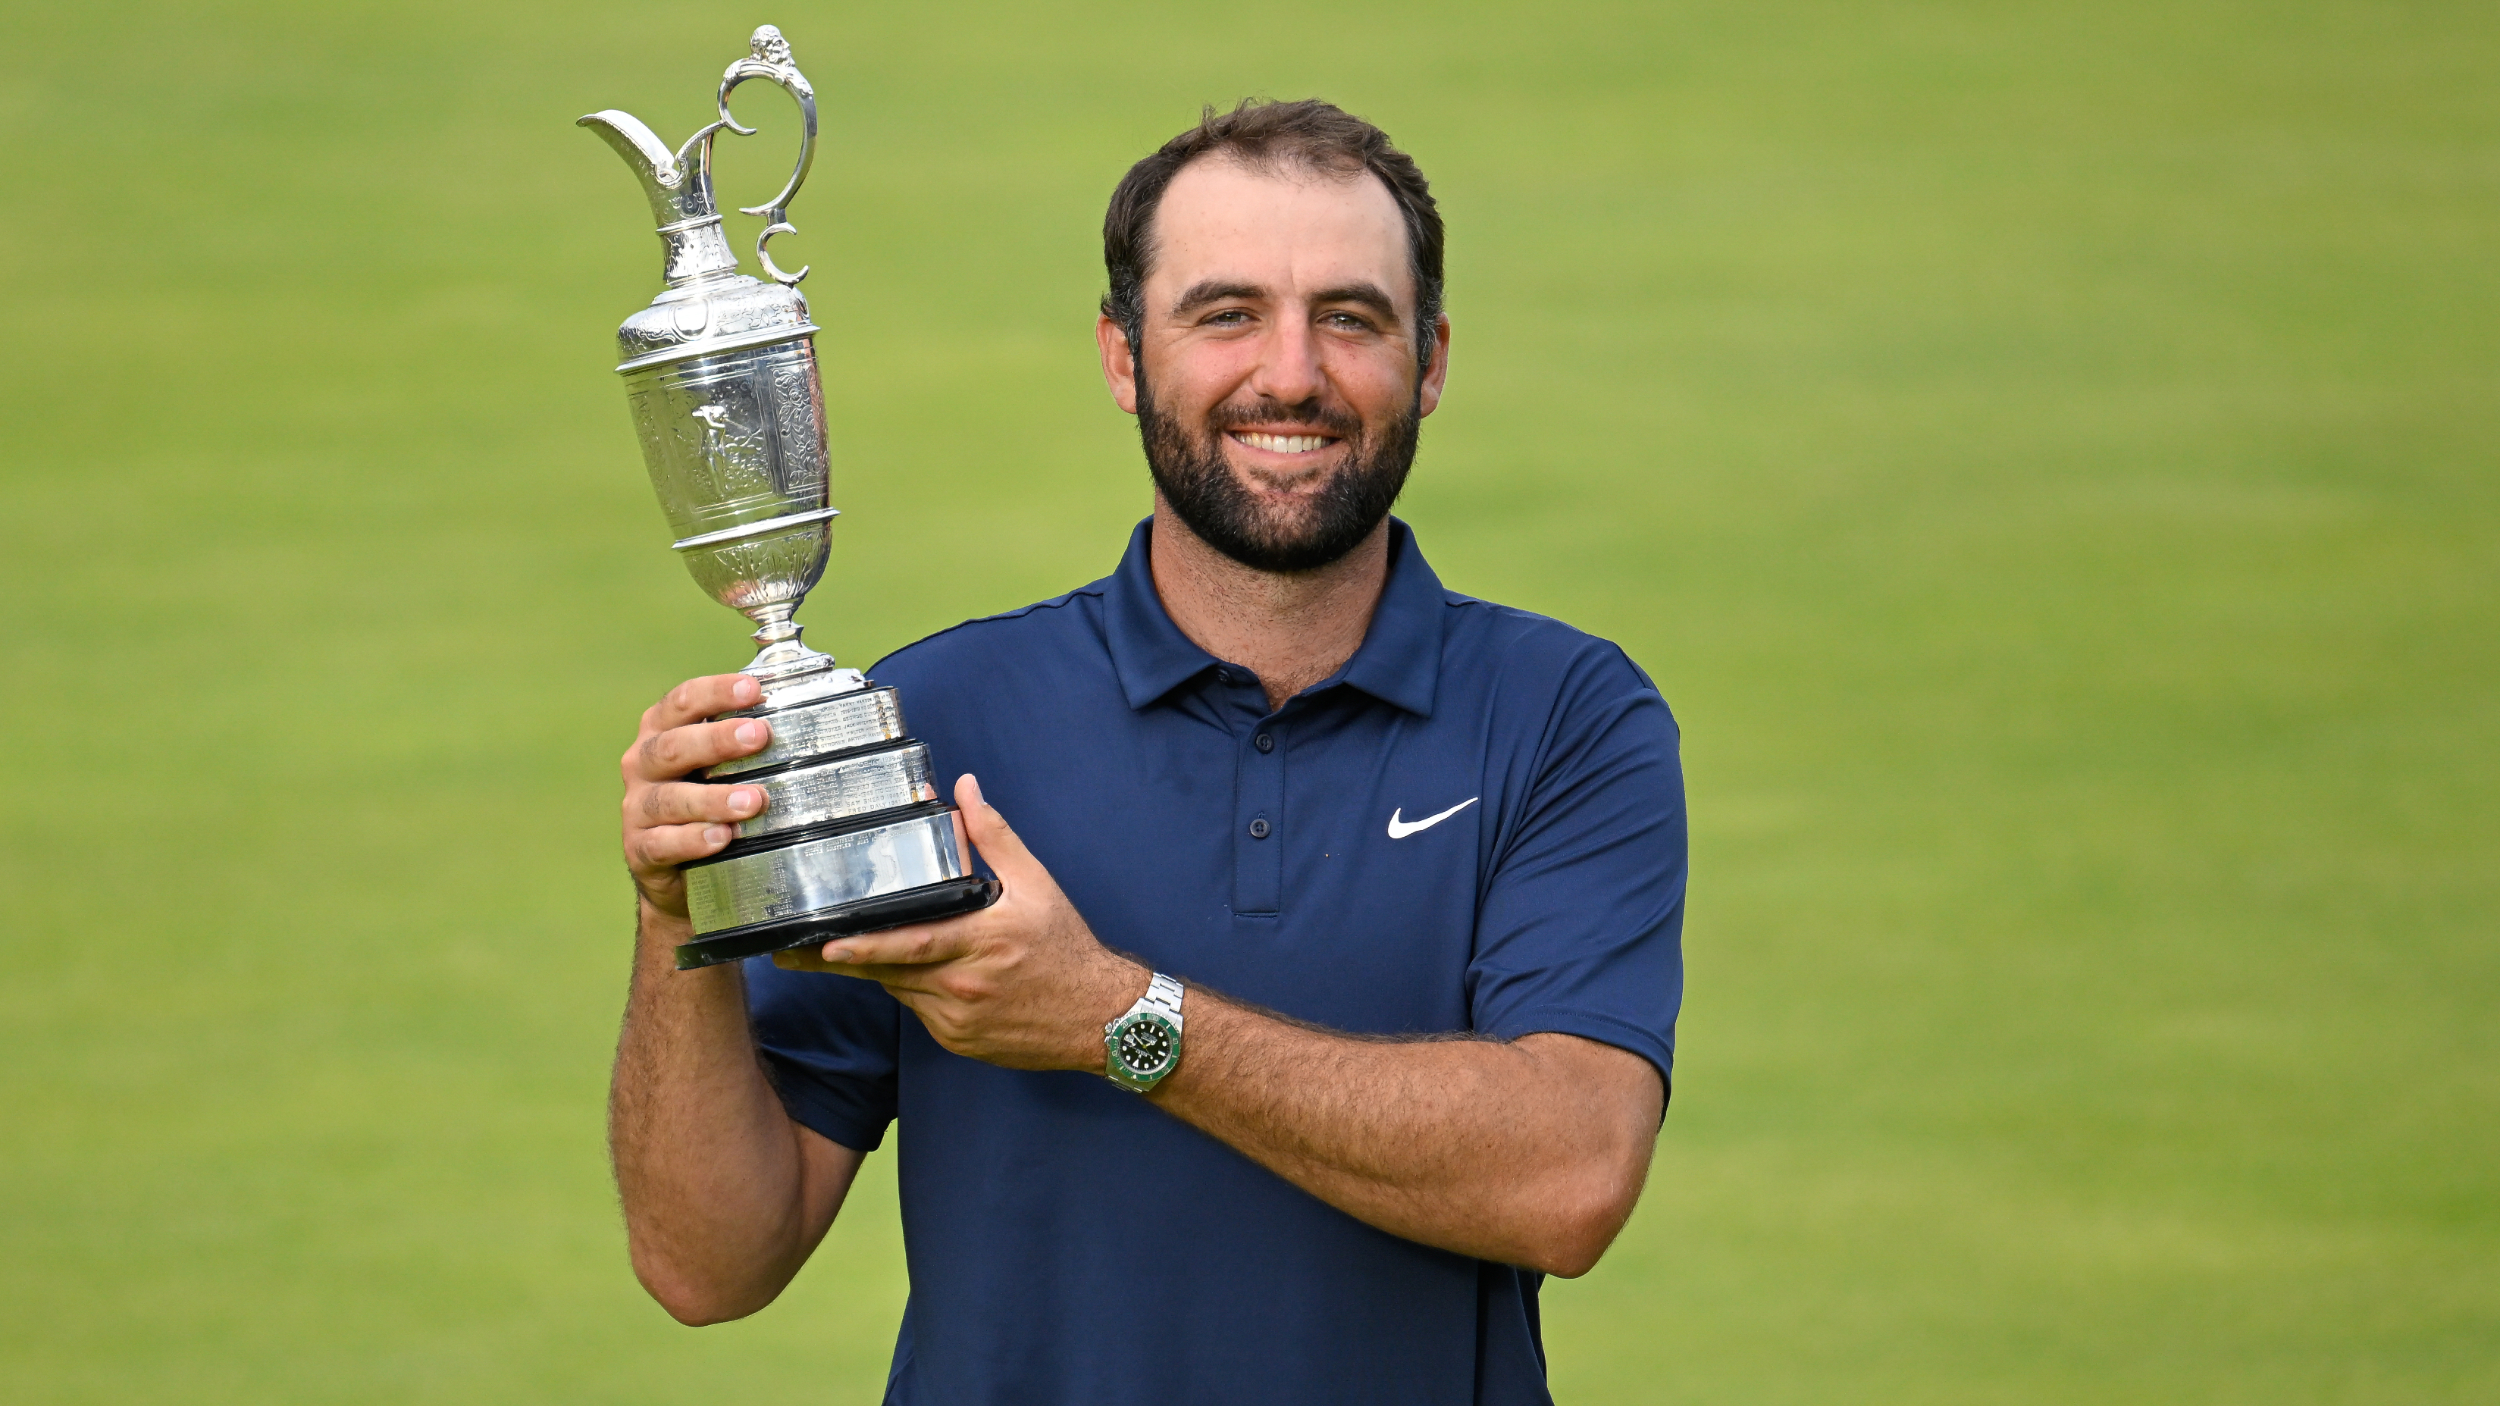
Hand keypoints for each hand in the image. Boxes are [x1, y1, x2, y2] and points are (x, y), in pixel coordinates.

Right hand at [620, 673, 773, 919]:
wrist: (668, 861)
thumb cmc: (702, 792)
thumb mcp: (716, 757)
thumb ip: (743, 726)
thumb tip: (792, 684)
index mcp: (661, 730)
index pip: (683, 701)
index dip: (716, 692)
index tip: (754, 689)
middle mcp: (643, 763)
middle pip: (674, 746)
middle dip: (717, 740)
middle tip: (760, 736)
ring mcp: (637, 807)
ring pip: (669, 799)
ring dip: (713, 798)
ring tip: (753, 801)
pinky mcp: (639, 848)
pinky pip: (661, 843)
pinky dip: (692, 840)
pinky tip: (722, 837)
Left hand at [774, 774, 1146, 1070]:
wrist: (1102, 1018)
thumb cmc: (1067, 949)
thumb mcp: (1037, 884)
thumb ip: (994, 836)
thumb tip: (966, 789)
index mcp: (981, 943)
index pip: (910, 945)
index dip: (864, 947)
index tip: (826, 946)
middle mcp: (965, 987)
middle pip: (890, 972)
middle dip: (844, 962)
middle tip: (796, 954)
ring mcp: (959, 1021)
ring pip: (900, 991)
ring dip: (879, 971)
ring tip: (845, 954)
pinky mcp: (959, 1042)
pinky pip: (919, 1012)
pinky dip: (911, 991)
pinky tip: (913, 973)